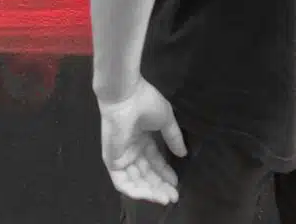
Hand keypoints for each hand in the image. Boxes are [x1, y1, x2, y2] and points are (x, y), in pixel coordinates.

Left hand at [98, 77, 186, 204]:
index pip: (154, 161)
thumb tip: (183, 153)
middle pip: (146, 174)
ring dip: (150, 191)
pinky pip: (123, 182)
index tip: (176, 182)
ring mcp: (121, 156)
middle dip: (160, 185)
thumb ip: (173, 137)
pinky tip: (150, 194)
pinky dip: (136, 190)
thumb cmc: (145, 102)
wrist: (126, 96)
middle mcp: (131, 149)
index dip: (165, 172)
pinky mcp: (112, 161)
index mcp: (142, 138)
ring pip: (135, 181)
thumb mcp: (165, 120)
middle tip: (173, 195)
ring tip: (165, 197)